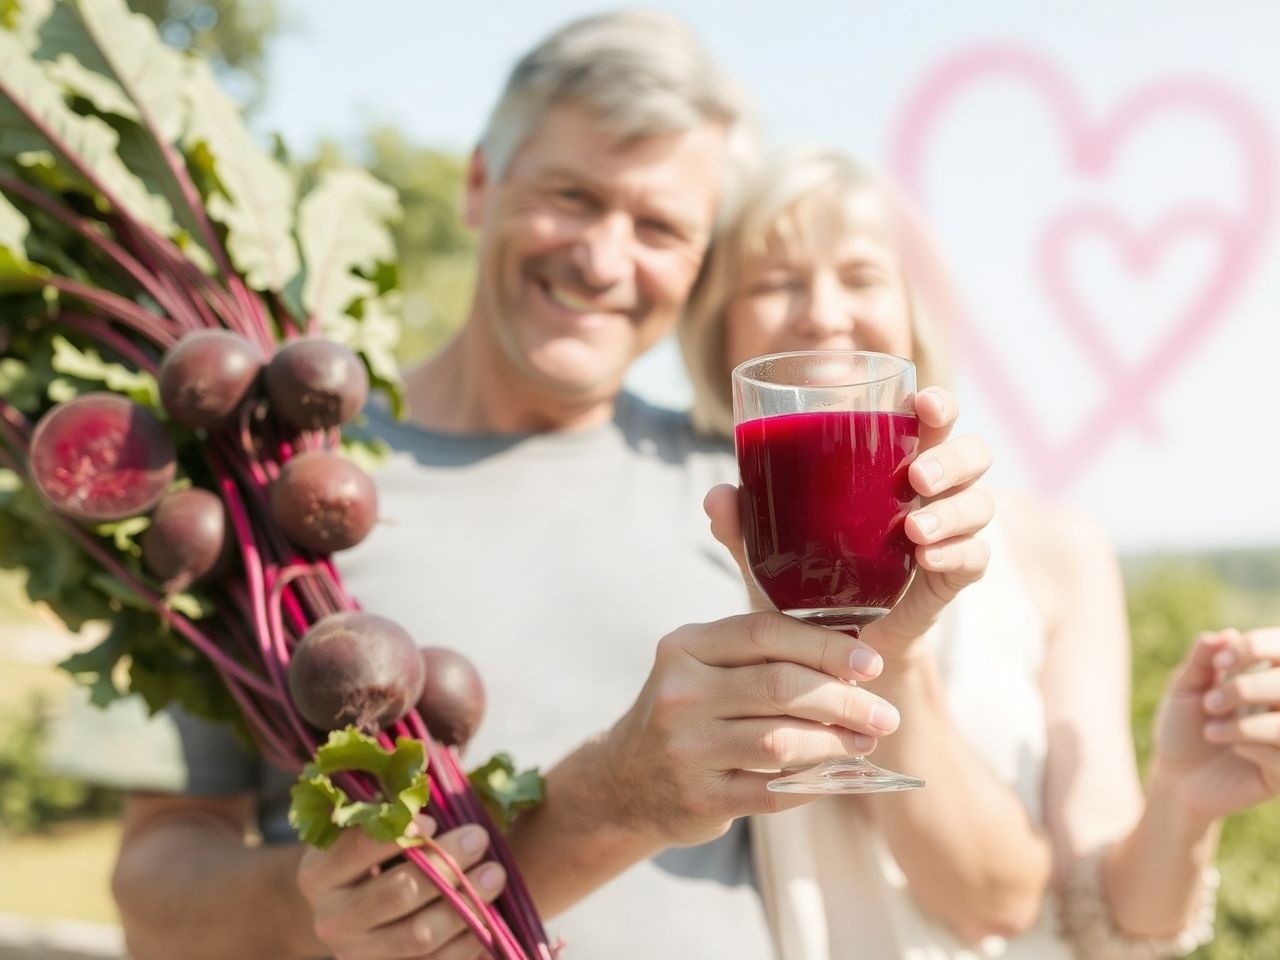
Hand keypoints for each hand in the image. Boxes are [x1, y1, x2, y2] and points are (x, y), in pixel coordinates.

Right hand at [297, 815, 505, 958]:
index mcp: (318, 873)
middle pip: (397, 892)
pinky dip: (465, 946)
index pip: (357, 848)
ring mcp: (357, 955)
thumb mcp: (367, 824)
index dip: (399, 834)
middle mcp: (330, 919)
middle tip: (481, 837)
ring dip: (465, 905)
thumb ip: (392, 801)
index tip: (435, 821)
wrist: (350, 912)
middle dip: (447, 864)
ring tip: (496, 875)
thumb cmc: (372, 853)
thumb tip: (432, 758)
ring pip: (418, 935)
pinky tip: (490, 922)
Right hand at [601, 612, 900, 846]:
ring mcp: (685, 749)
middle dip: (844, 701)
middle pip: (779, 687)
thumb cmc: (689, 711)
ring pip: (780, 742)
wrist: (626, 781)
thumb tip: (851, 659)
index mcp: (685, 648)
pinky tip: (837, 775)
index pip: (763, 633)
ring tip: (865, 743)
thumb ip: (760, 653)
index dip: (824, 646)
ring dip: (835, 744)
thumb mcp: (703, 666)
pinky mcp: (698, 799)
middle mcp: (679, 694)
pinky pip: (773, 791)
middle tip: (884, 714)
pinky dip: (814, 782)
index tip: (870, 663)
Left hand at [704, 387, 993, 660]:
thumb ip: (743, 524)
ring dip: (954, 511)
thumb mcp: (766, 552)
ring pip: (981, 504)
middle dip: (953, 457)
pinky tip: (927, 559)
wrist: (826, 649)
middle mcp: (929, 494)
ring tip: (914, 531)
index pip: (930, 421)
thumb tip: (718, 497)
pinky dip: (957, 554)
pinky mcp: (951, 580)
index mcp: (891, 466)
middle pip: (972, 454)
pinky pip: (977, 558)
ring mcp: (947, 535)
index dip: (937, 405)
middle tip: (916, 476)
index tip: (921, 402)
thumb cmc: (801, 581)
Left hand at [1151, 627, 1279, 820]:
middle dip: (1248, 688)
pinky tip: (1237, 749)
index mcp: (1264, 677)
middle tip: (1210, 703)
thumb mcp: (1185, 688)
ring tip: (1211, 732)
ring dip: (1248, 723)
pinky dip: (1258, 747)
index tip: (1220, 664)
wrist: (1175, 778)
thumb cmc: (1182, 727)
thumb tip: (1227, 634)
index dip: (1258, 647)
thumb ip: (1202, 659)